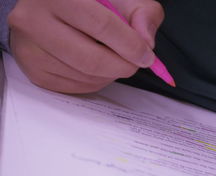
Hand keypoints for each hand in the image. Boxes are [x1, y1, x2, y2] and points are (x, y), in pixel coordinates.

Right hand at [8, 0, 163, 92]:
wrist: (51, 8)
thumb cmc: (87, 2)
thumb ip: (141, 13)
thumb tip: (146, 42)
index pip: (102, 26)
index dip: (131, 45)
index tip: (146, 56)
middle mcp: (35, 21)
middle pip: (91, 60)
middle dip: (123, 66)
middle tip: (136, 63)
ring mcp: (30, 48)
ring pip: (85, 77)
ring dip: (111, 75)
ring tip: (115, 60)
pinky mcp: (34, 71)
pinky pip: (75, 87)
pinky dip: (96, 82)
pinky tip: (98, 68)